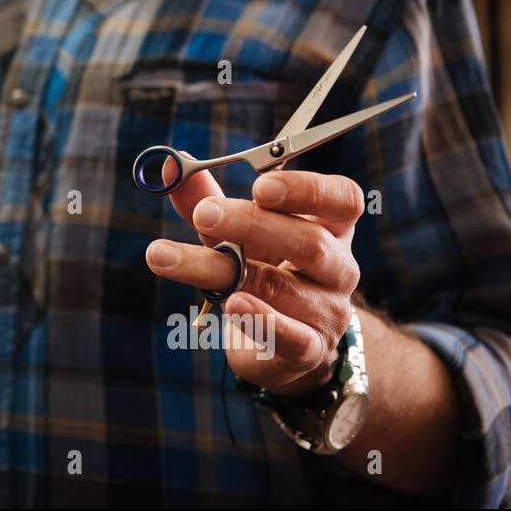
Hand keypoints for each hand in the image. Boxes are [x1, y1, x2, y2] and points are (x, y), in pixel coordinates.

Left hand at [144, 161, 363, 394]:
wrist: (280, 348)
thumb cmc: (260, 271)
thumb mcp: (234, 233)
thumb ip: (205, 197)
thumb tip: (172, 162)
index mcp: (329, 226)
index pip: (342, 199)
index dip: (306, 190)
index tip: (259, 184)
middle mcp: (338, 267)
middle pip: (310, 241)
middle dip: (252, 223)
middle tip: (203, 214)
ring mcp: (328, 311)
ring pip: (279, 286)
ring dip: (221, 269)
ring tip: (169, 257)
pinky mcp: (309, 348)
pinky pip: (290, 335)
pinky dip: (260, 319)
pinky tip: (231, 304)